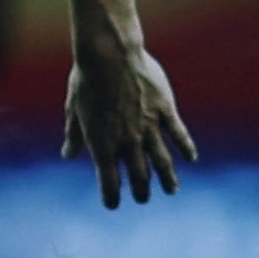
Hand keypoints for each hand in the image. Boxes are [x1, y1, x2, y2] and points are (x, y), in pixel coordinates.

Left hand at [62, 39, 196, 207]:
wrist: (109, 53)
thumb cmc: (87, 79)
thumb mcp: (74, 108)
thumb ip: (74, 135)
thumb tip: (68, 155)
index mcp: (102, 143)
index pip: (108, 181)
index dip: (110, 196)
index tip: (112, 204)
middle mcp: (127, 141)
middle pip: (139, 176)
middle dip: (140, 191)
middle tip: (142, 198)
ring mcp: (148, 127)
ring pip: (161, 161)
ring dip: (167, 179)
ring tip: (172, 191)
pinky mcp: (165, 110)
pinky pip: (178, 134)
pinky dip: (185, 148)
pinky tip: (191, 158)